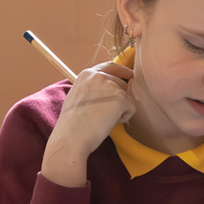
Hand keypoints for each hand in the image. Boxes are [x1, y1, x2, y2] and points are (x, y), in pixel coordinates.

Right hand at [40, 62, 134, 187]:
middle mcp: (98, 75)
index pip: (110, 66)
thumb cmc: (72, 123)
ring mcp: (110, 85)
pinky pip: (131, 108)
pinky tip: (109, 123)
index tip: (129, 75)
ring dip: (120, 109)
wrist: (71, 137)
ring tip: (104, 119)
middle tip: (103, 113)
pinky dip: (124, 118)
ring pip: (127, 96)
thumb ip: (92, 88)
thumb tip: (108, 91)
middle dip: (118, 98)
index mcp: (87, 74)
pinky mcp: (120, 98)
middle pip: (121, 83)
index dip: (121, 71)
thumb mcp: (78, 96)